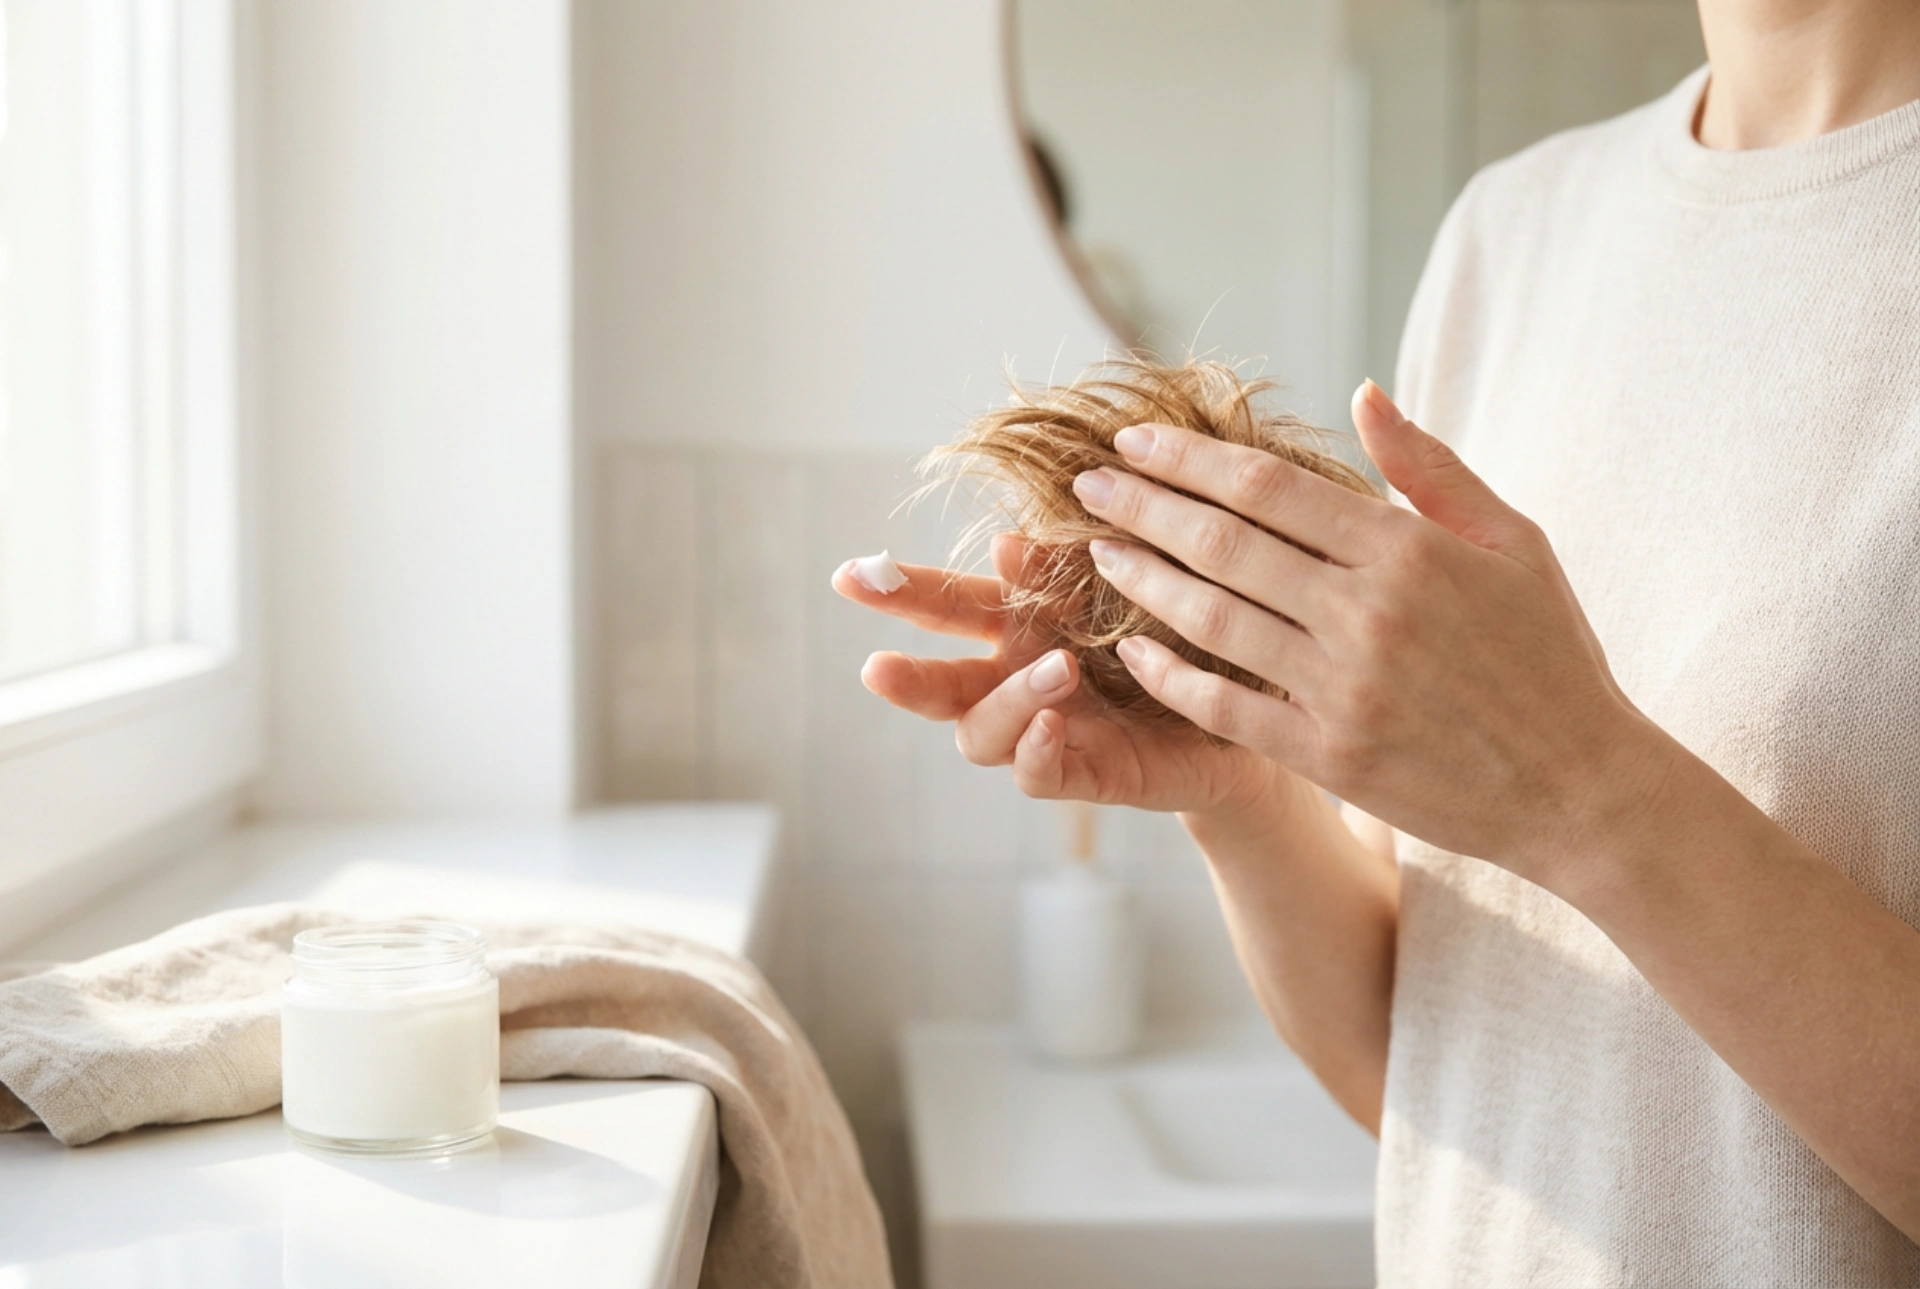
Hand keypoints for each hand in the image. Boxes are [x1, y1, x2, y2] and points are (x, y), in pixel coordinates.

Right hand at [832, 532, 1288, 816]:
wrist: (1252, 707)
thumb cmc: (1179, 636)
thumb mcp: (1125, 588)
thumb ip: (1062, 573)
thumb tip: (1004, 538)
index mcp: (1020, 623)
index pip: (946, 605)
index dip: (897, 592)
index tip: (851, 573)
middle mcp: (1016, 678)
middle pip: (939, 683)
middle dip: (905, 677)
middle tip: (875, 667)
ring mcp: (1045, 730)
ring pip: (981, 733)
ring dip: (1009, 700)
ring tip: (1057, 670)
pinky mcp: (1084, 774)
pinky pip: (1036, 774)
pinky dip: (1036, 750)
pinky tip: (1055, 723)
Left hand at [1073, 380, 1672, 877]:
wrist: (1581, 788)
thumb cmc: (1550, 655)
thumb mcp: (1514, 541)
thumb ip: (1431, 468)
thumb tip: (1364, 392)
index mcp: (1409, 549)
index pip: (1270, 486)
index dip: (1191, 459)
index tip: (1137, 442)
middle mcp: (1367, 612)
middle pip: (1224, 542)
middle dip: (1144, 505)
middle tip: (1086, 483)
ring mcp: (1343, 688)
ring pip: (1213, 618)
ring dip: (1143, 578)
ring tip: (1098, 549)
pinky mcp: (1327, 755)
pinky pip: (1224, 705)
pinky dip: (1170, 674)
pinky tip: (1130, 648)